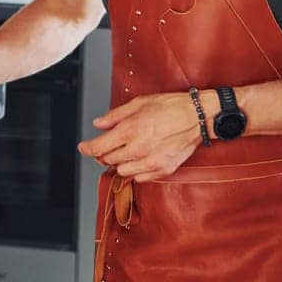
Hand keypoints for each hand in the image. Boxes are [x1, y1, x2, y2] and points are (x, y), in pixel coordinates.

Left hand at [78, 92, 205, 181]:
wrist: (198, 117)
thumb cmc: (171, 106)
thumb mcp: (140, 103)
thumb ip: (116, 115)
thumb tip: (99, 124)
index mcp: (130, 130)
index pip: (99, 147)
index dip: (87, 148)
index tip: (83, 147)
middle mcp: (138, 149)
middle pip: (109, 160)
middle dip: (105, 153)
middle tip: (110, 144)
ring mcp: (151, 162)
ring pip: (123, 171)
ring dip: (120, 163)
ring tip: (128, 151)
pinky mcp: (162, 169)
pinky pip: (140, 177)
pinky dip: (136, 170)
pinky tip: (141, 158)